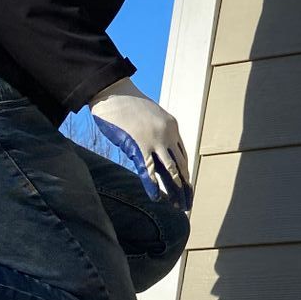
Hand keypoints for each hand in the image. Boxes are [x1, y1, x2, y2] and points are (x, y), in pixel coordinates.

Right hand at [91, 80, 191, 206]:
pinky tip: (156, 198)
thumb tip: (156, 151)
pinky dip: (153, 186)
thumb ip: (157, 133)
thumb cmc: (128, 106)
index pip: (183, 156)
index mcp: (172, 127)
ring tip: (178, 207)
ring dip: (175, 191)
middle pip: (181, 166)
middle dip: (185, 187)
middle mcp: (167, 134)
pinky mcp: (138, 145)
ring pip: (170, 170)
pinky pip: (148, 170)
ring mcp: (154, 140)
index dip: (186, 174)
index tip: (188, 188)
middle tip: (188, 204)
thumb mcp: (149, 117)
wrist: (113, 92)